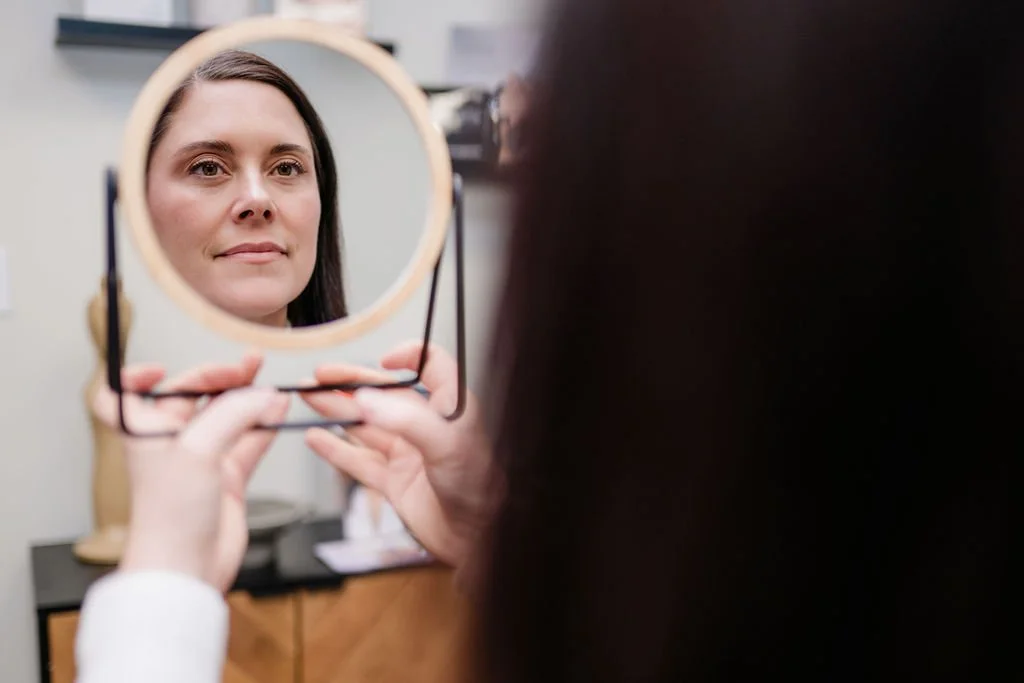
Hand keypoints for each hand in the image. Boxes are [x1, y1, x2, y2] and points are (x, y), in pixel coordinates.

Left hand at [91, 353, 289, 591]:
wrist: (187, 568)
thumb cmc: (170, 516)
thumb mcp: (197, 450)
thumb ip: (233, 415)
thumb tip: (264, 395)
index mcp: (146, 432)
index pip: (125, 397)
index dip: (137, 379)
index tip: (162, 370)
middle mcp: (171, 443)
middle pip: (191, 397)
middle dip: (220, 378)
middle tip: (249, 368)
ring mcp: (201, 460)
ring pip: (227, 418)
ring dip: (248, 400)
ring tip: (272, 385)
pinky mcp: (227, 479)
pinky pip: (248, 442)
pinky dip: (265, 426)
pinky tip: (280, 411)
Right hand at [301, 342, 500, 569]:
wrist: (477, 539)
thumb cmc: (477, 487)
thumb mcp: (447, 443)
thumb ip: (406, 419)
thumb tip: (366, 399)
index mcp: (449, 407)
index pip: (432, 366)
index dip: (410, 355)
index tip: (385, 358)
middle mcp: (427, 427)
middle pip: (384, 395)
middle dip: (351, 383)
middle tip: (318, 376)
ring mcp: (408, 454)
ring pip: (365, 426)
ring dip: (336, 411)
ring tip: (308, 397)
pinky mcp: (394, 483)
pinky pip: (358, 461)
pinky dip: (335, 449)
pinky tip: (315, 438)